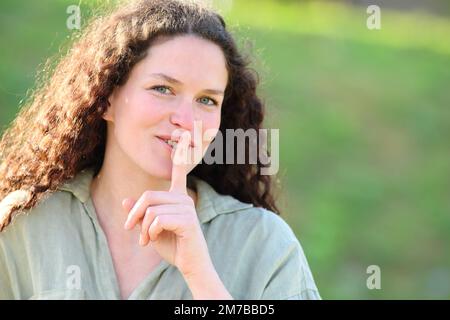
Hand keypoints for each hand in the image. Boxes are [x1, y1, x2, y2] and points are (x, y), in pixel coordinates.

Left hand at [122, 132, 212, 277]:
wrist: (189, 263)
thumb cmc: (172, 244)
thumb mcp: (150, 228)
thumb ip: (140, 214)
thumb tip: (125, 201)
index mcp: (177, 196)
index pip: (179, 169)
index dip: (181, 150)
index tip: (184, 132)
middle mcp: (184, 198)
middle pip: (148, 196)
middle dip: (134, 215)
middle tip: (130, 230)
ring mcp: (187, 208)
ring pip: (151, 210)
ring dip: (142, 228)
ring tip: (145, 240)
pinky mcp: (188, 220)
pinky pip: (158, 220)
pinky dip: (150, 233)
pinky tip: (154, 240)